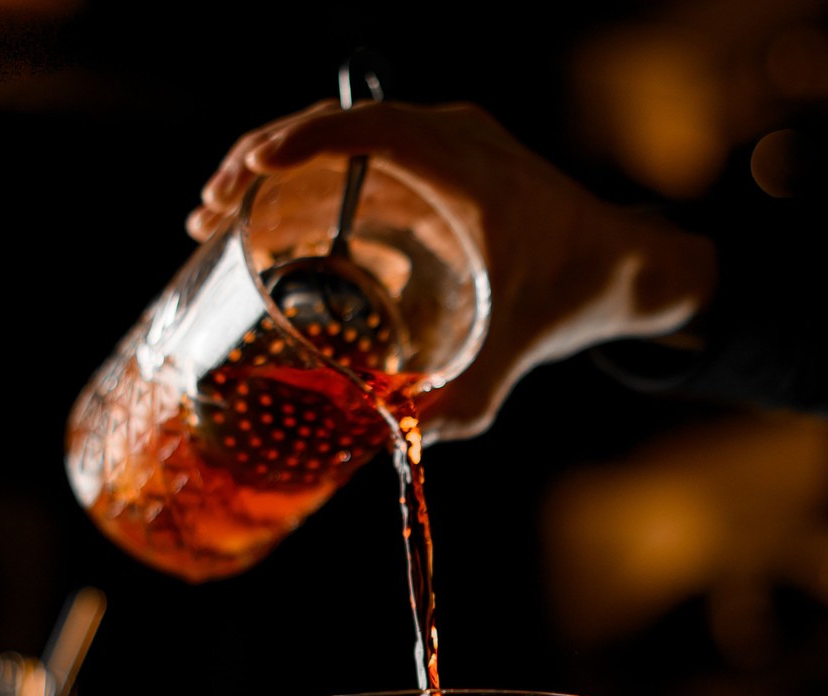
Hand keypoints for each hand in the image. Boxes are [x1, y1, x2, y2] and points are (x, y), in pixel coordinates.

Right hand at [189, 100, 716, 441]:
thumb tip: (394, 443)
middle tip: (206, 209)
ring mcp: (439, 143)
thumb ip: (460, 403)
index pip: (373, 128)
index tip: (252, 168)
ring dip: (272, 162)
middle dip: (261, 157)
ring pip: (338, 131)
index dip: (307, 140)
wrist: (621, 265)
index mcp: (469, 166)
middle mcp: (450, 138)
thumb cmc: (571, 298)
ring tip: (215, 213)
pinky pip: (355, 151)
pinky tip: (263, 218)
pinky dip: (305, 175)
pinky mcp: (429, 162)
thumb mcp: (514, 355)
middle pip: (337, 121)